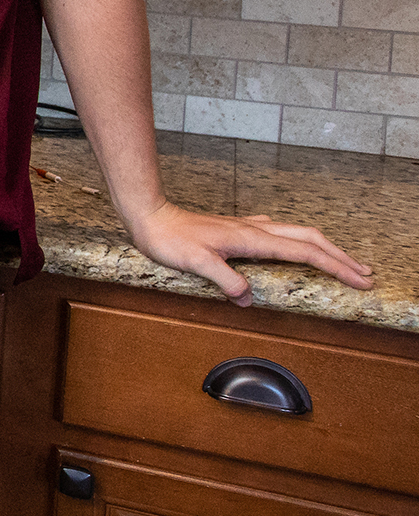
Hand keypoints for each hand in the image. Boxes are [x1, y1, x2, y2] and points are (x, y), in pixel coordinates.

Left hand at [119, 198, 373, 305]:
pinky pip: (278, 233)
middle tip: (364, 273)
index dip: (336, 267)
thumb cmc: (170, 239)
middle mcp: (255, 230)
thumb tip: (248, 299)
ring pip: (297, 233)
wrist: (150, 217)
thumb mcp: (196, 263)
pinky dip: (298, 241)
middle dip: (340, 256)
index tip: (360, 280)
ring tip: (342, 261)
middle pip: (310, 239)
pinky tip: (294, 245)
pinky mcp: (237, 229)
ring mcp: (247, 227)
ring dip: (323, 247)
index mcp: (252, 239)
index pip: (306, 252)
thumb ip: (225, 280)